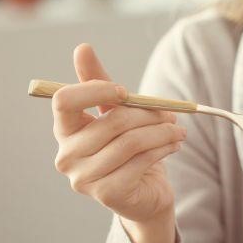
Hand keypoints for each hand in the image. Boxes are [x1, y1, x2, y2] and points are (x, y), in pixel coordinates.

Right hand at [51, 44, 185, 242]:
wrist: (146, 195)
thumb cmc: (129, 150)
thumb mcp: (116, 115)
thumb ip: (100, 85)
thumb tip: (82, 48)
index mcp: (64, 131)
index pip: (64, 101)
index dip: (95, 90)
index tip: (125, 91)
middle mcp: (67, 156)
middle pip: (110, 121)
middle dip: (148, 114)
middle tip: (172, 114)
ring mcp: (84, 178)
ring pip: (130, 142)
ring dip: (162, 131)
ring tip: (179, 129)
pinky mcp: (107, 194)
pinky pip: (141, 161)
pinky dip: (163, 148)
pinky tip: (174, 144)